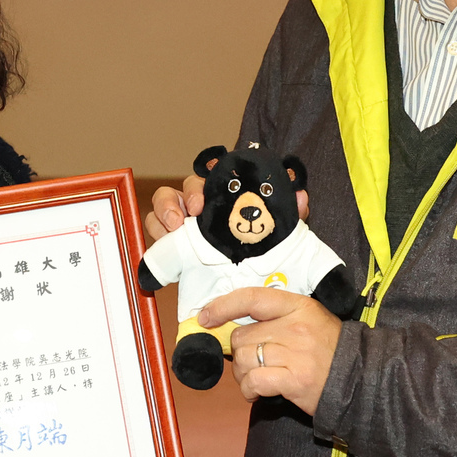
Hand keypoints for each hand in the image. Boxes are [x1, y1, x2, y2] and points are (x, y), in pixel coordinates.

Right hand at [144, 174, 310, 241]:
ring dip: (163, 214)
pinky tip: (163, 246)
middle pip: (181, 189)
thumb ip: (291, 214)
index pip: (208, 176)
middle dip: (181, 198)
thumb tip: (301, 197)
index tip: (205, 198)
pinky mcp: (171, 246)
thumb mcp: (279, 231)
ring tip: (172, 230)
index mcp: (224, 195)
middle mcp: (200, 205)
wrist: (254, 280)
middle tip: (192, 212)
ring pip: (161, 206)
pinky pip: (155, 232)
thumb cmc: (262, 249)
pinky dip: (155, 235)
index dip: (203, 180)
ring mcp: (182, 223)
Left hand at [196, 288, 342, 416]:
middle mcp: (296, 326)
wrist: (361, 380)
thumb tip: (233, 329)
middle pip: (242, 335)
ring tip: (256, 380)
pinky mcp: (294, 380)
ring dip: (243, 374)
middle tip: (249, 364)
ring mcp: (296, 353)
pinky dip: (249, 390)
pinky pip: (254, 381)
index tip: (205, 317)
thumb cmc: (330, 351)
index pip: (252, 298)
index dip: (223, 306)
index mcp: (298, 306)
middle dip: (238, 353)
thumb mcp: (309, 321)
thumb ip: (276, 320)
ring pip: (245, 359)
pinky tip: (257, 393)